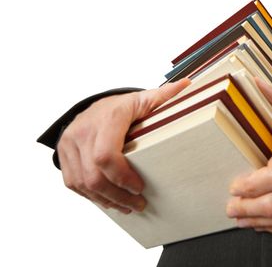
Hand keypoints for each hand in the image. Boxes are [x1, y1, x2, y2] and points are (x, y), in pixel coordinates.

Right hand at [57, 78, 190, 213]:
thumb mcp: (142, 99)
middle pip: (94, 176)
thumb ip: (163, 95)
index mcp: (107, 118)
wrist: (93, 106)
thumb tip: (187, 84)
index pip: (107, 155)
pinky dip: (92, 196)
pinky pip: (73, 183)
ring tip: (127, 206)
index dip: (123, 177)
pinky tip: (109, 201)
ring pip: (83, 183)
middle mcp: (84, 131)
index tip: (140, 187)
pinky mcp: (63, 155)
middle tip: (139, 204)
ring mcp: (70, 144)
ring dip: (106, 200)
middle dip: (118, 195)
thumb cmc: (121, 106)